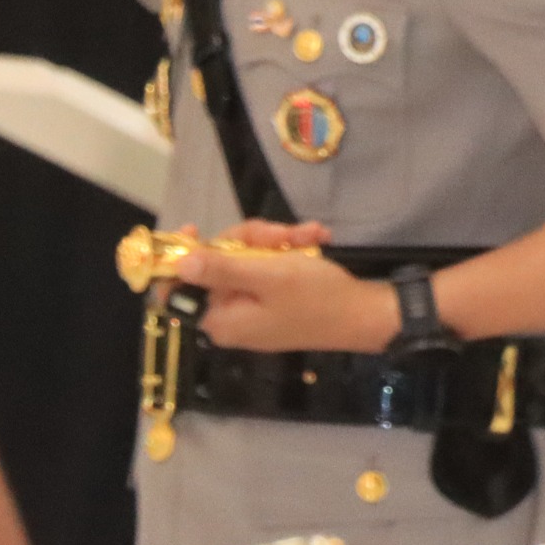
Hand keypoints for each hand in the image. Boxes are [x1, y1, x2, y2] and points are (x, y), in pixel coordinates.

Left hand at [176, 219, 395, 352]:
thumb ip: (222, 269)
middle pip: (221, 264)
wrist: (365, 317)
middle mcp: (232, 315)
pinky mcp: (275, 302)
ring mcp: (254, 308)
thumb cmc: (317, 298)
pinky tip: (316, 240)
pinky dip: (291, 252)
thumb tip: (179, 263)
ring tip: (312, 234)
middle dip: (254, 240)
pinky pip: (269, 270)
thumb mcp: (270, 276)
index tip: (194, 227)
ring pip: (249, 260)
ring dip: (279, 241)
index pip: (180, 289)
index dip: (182, 257)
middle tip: (284, 232)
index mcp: (221, 317)